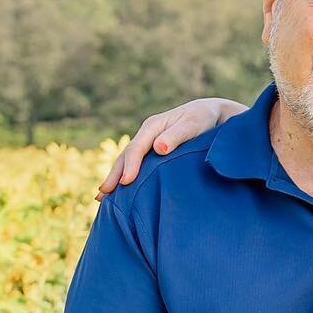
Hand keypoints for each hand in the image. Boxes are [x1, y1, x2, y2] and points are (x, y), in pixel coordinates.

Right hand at [97, 98, 246, 196]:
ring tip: (102, 198)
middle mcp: (146, 134)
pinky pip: (135, 165)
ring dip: (114, 179)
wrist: (210, 114)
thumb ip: (177, 135)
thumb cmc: (203, 120)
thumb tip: (159, 148)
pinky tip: (117, 192)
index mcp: (153, 126)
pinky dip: (124, 177)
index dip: (130, 166)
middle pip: (125, 156)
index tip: (126, 183)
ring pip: (126, 162)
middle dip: (114, 175)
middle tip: (103, 195)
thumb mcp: (193, 124)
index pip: (137, 148)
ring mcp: (147, 143)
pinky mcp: (151, 153)